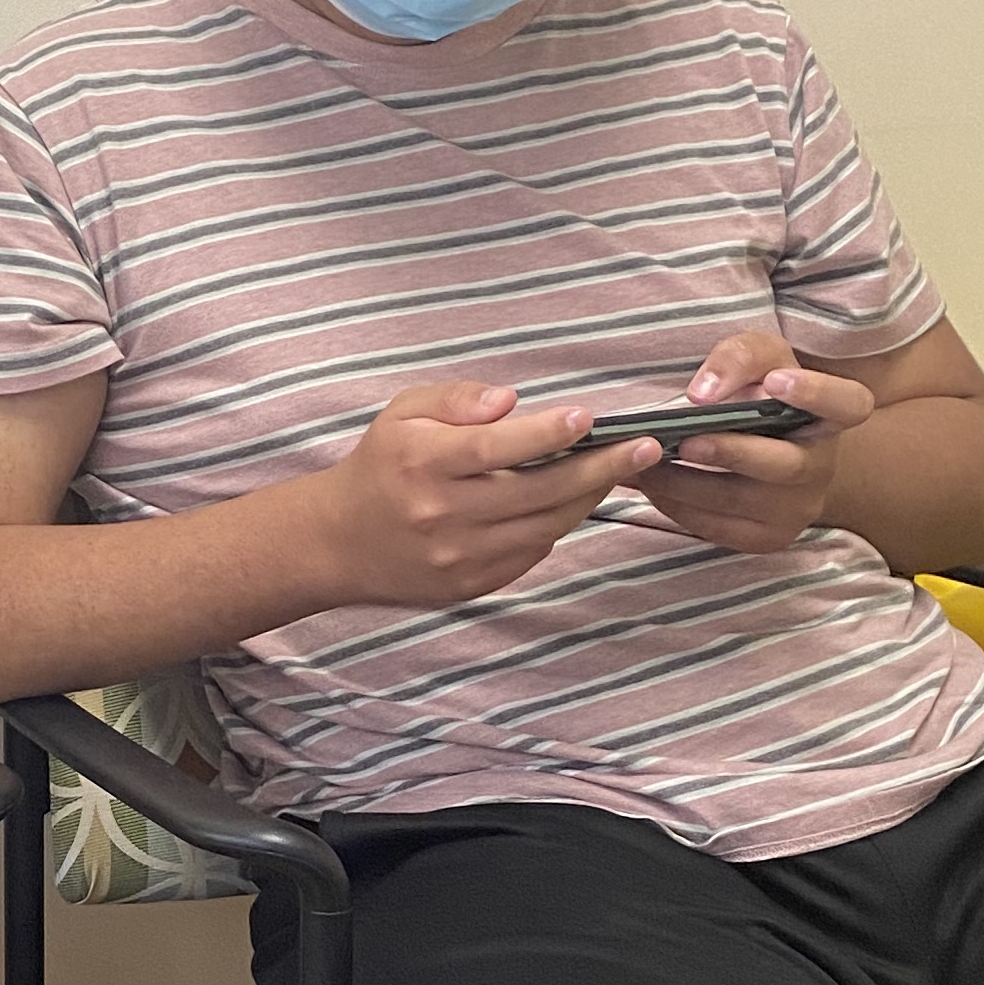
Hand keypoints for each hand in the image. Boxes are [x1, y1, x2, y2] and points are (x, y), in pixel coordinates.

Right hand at [313, 380, 651, 609]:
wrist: (339, 543)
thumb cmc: (381, 466)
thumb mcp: (403, 414)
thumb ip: (457, 400)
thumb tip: (511, 400)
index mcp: (422, 464)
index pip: (495, 449)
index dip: (546, 434)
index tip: (588, 418)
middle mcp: (441, 514)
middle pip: (536, 493)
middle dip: (598, 468)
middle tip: (644, 447)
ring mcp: (458, 557)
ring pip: (544, 527)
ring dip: (588, 497)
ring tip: (620, 469)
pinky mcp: (470, 585)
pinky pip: (531, 554)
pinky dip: (557, 525)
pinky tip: (574, 499)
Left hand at [633, 329, 875, 556]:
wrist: (769, 449)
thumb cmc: (764, 394)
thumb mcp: (760, 360)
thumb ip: (739, 358)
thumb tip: (703, 393)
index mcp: (832, 416)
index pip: (849, 404)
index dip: (816, 394)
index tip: (775, 381)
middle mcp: (822, 466)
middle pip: (784, 465)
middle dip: (731, 452)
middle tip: (685, 439)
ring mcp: (797, 509)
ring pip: (739, 500)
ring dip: (685, 481)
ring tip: (643, 460)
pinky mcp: (766, 538)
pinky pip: (718, 527)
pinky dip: (678, 506)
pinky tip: (652, 485)